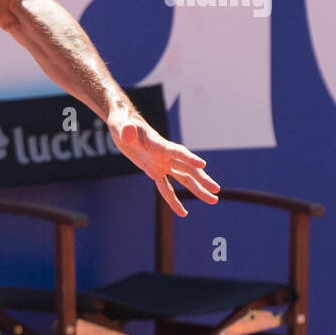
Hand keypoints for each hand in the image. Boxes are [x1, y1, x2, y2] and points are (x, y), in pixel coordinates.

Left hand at [105, 108, 219, 216]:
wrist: (122, 124)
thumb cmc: (121, 121)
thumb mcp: (119, 124)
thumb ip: (125, 130)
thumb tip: (127, 133)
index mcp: (157, 143)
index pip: (175, 151)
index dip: (188, 158)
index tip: (203, 164)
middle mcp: (164, 154)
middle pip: (186, 168)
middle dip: (201, 179)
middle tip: (216, 189)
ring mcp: (161, 163)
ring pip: (183, 178)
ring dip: (198, 189)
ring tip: (213, 200)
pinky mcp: (155, 170)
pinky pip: (166, 188)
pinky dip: (173, 200)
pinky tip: (183, 213)